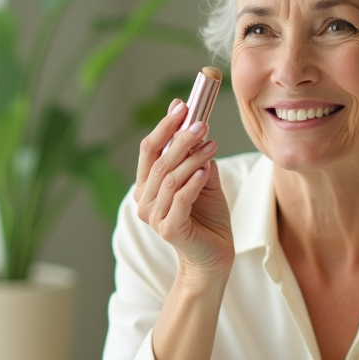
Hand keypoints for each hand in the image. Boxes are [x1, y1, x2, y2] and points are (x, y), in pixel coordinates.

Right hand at [134, 99, 233, 278]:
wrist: (214, 254)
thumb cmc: (207, 216)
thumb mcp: (203, 178)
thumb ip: (195, 156)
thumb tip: (195, 123)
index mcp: (147, 184)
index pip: (149, 149)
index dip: (164, 126)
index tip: (182, 105)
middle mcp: (144, 199)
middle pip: (159, 160)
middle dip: (181, 138)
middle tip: (202, 123)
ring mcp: (154, 216)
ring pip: (170, 178)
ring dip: (192, 158)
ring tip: (212, 146)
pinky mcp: (168, 229)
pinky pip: (180, 199)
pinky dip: (193, 182)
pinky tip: (206, 169)